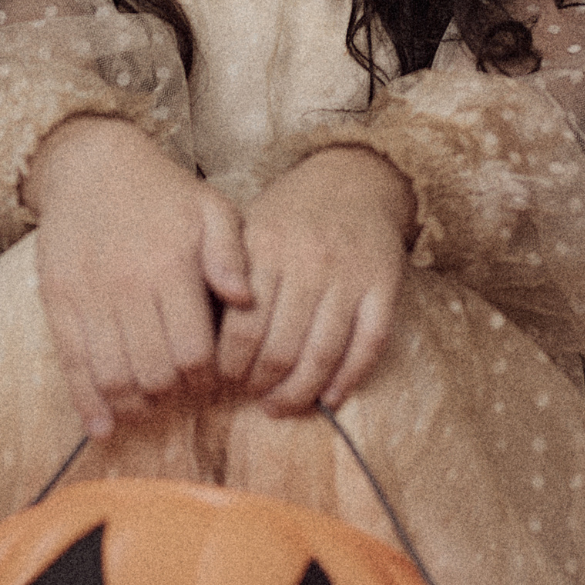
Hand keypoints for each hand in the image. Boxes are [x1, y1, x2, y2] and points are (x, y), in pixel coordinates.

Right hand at [26, 116, 253, 439]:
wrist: (90, 165)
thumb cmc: (161, 193)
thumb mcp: (210, 208)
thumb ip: (232, 254)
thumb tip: (246, 300)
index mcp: (171, 266)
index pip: (193, 352)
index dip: (206, 377)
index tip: (211, 377)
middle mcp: (128, 286)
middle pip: (154, 374)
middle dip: (172, 395)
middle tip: (181, 390)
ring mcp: (88, 297)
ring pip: (112, 378)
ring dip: (133, 405)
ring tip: (148, 405)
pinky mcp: (58, 302)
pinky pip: (71, 366)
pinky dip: (87, 404)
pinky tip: (100, 427)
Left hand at [217, 147, 411, 413]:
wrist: (354, 180)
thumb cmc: (290, 216)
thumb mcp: (249, 229)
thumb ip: (225, 275)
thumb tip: (199, 337)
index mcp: (268, 247)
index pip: (242, 326)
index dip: (229, 364)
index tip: (221, 378)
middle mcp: (310, 262)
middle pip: (281, 347)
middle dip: (261, 383)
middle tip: (250, 394)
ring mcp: (350, 277)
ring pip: (322, 354)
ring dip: (299, 391)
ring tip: (280, 405)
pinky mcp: (385, 287)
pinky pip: (368, 346)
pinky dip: (348, 379)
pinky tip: (329, 398)